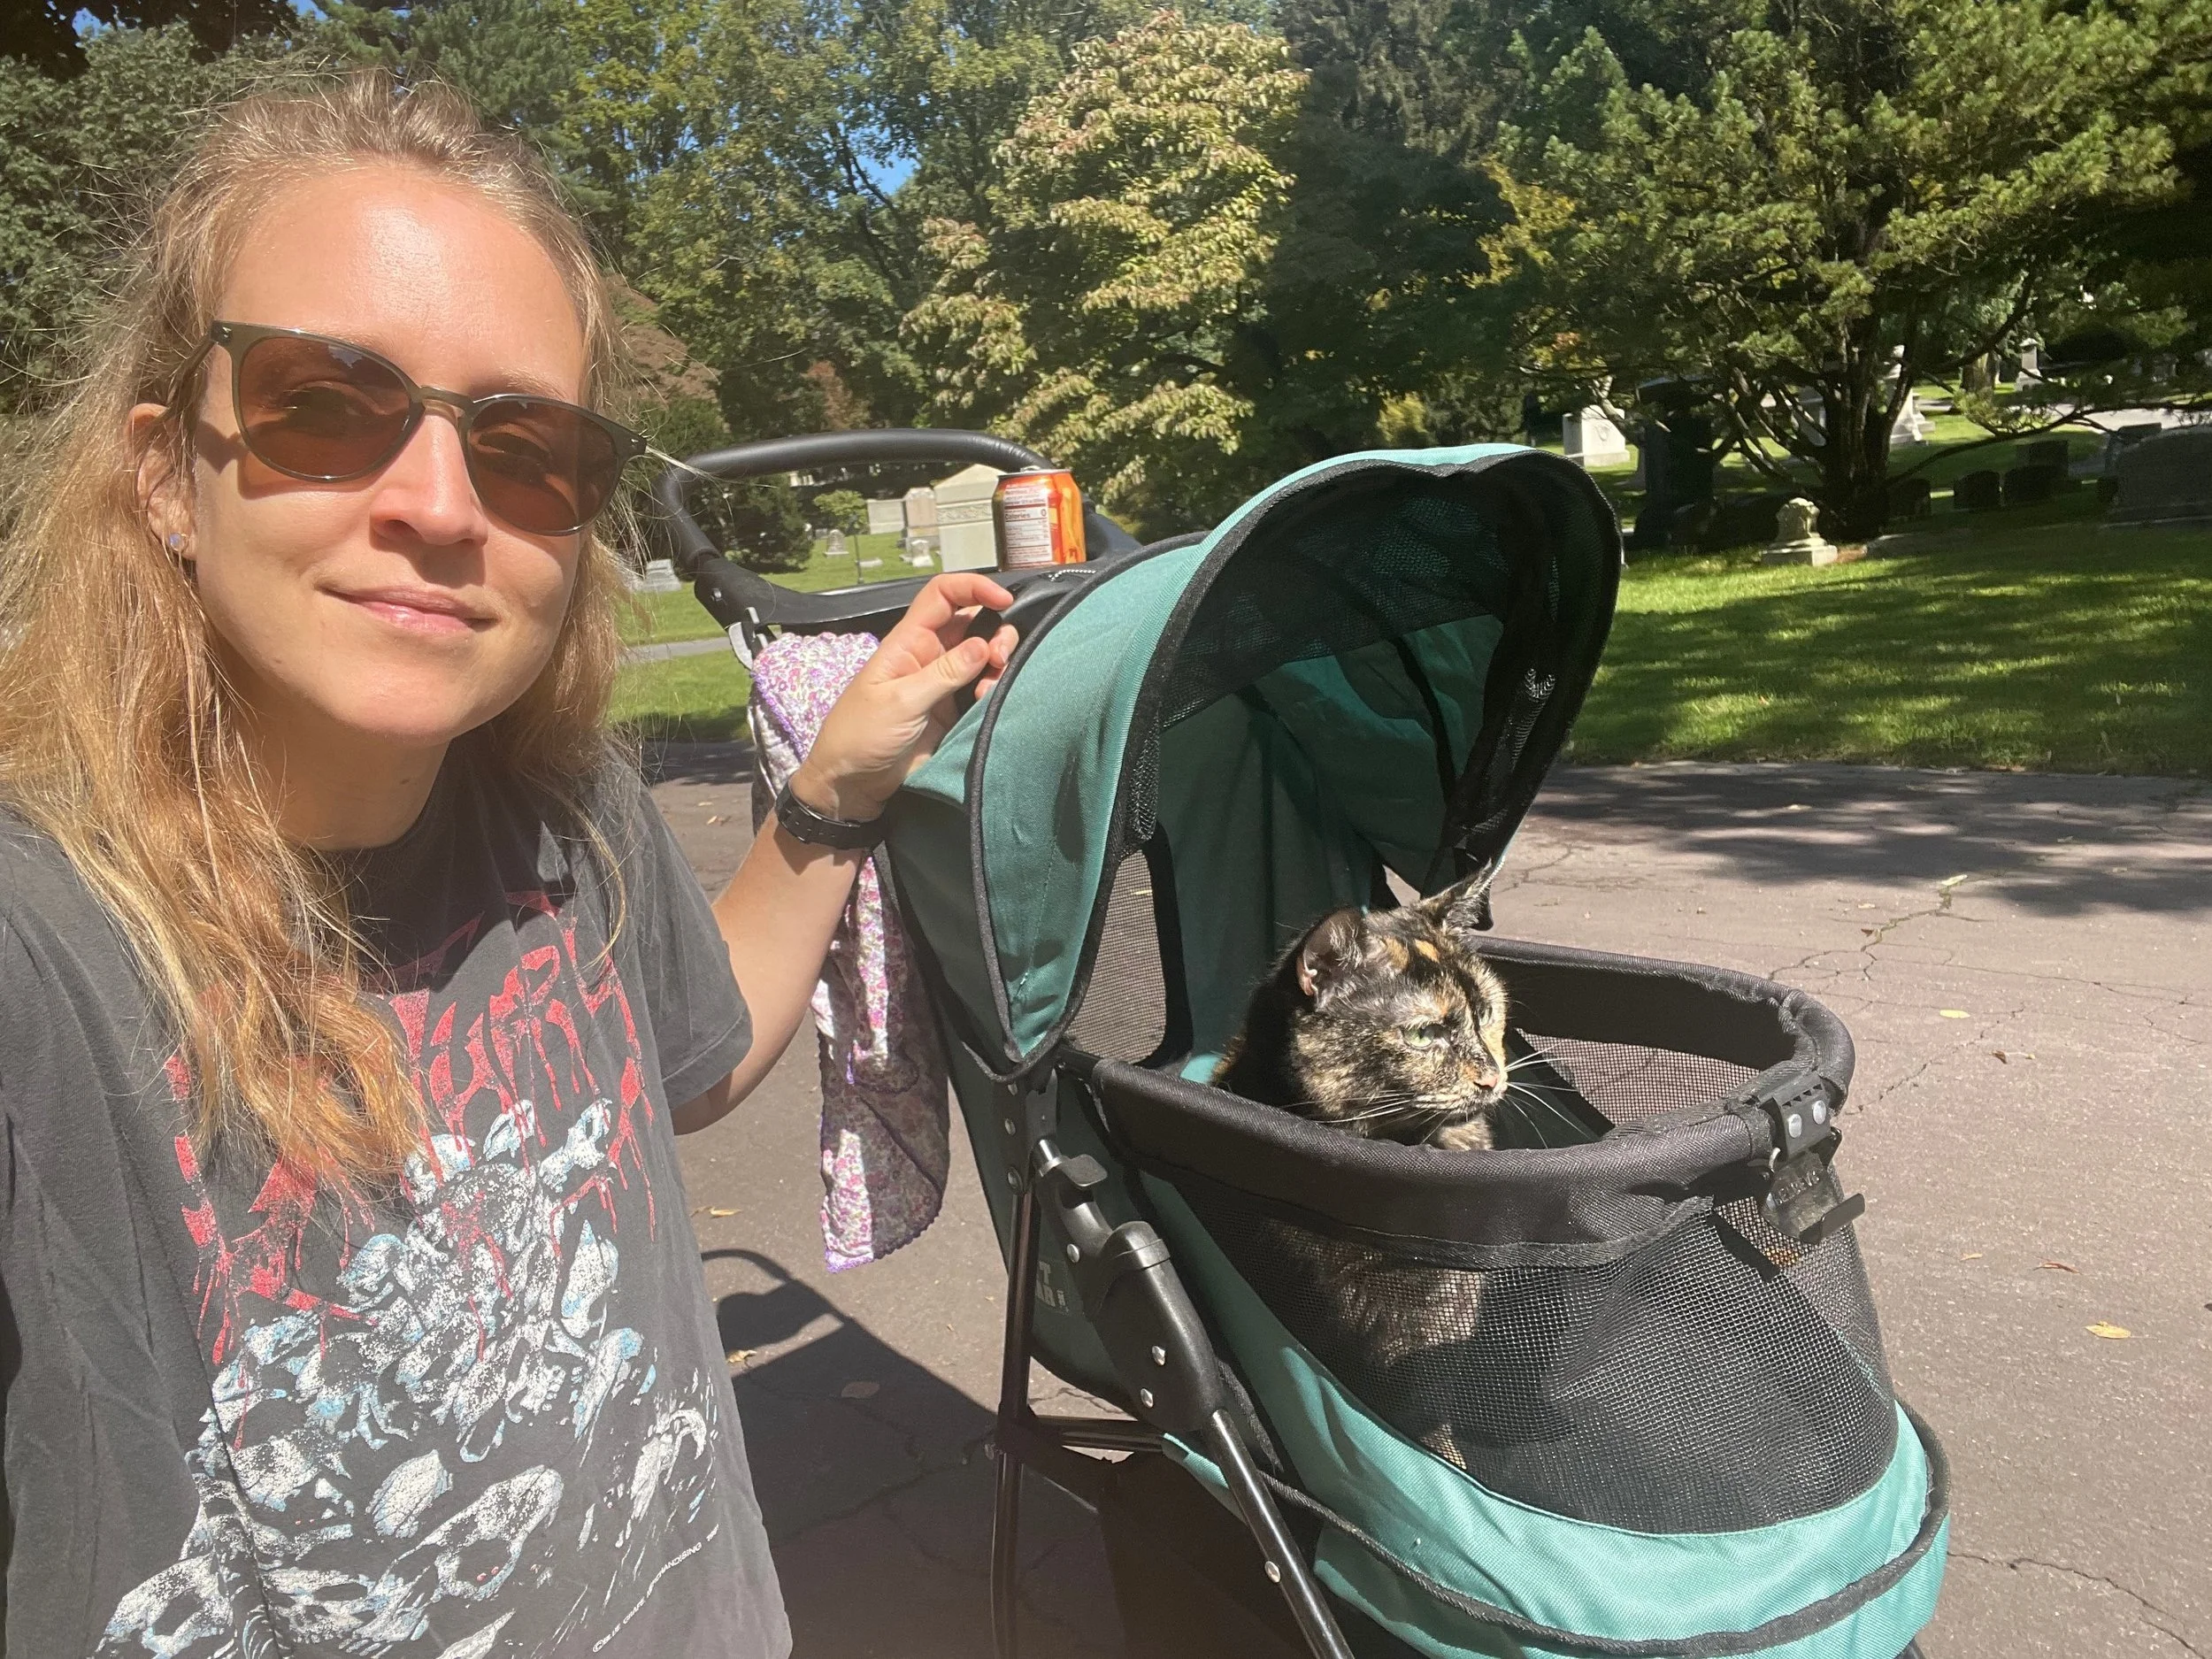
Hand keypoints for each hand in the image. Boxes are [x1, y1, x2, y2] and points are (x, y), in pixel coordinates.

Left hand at [789, 573, 1018, 820]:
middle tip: (1000, 659)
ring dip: (998, 664)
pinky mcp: (953, 709)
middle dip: (995, 632)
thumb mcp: (901, 701)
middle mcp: (929, 655)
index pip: (943, 594)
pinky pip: (982, 688)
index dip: (973, 587)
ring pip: (982, 656)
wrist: (852, 783)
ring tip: (994, 686)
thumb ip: (945, 673)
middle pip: (972, 623)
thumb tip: (984, 644)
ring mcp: (943, 682)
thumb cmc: (861, 735)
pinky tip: (989, 703)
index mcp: (909, 641)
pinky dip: (993, 689)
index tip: (1003, 600)